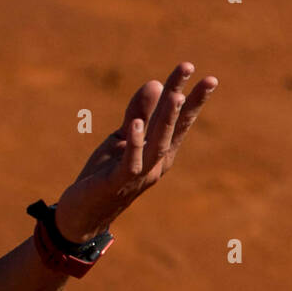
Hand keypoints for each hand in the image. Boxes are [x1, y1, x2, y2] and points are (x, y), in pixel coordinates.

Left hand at [53, 62, 217, 241]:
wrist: (82, 214)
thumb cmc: (105, 174)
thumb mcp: (121, 138)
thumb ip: (137, 113)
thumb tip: (156, 83)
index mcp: (159, 152)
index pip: (179, 121)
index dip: (192, 99)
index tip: (209, 77)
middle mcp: (156, 163)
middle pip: (172, 128)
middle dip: (186, 101)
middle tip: (201, 76)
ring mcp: (139, 174)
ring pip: (157, 144)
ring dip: (166, 120)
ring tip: (175, 95)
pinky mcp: (118, 183)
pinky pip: (130, 163)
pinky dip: (134, 144)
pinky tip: (136, 124)